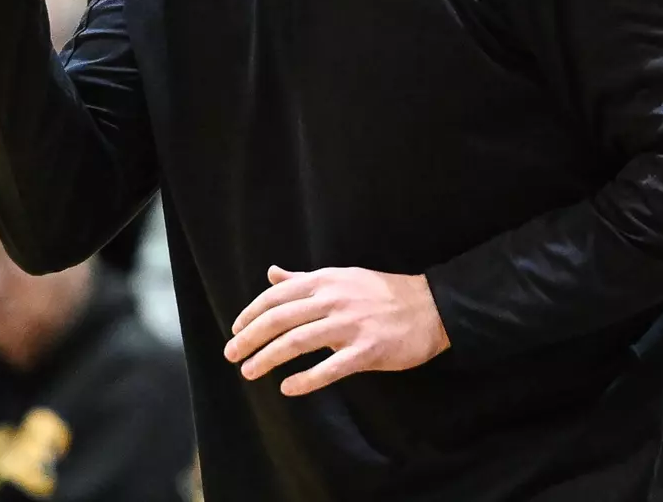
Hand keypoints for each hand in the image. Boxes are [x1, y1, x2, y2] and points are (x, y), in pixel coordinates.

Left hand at [225, 265, 449, 396]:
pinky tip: (287, 388)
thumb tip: (271, 274)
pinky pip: (330, 368)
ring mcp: (350, 325)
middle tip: (231, 355)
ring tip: (249, 372)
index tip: (235, 330)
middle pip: (279, 319)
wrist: (431, 307)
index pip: (276, 296)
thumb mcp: (341, 277)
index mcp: (324, 281)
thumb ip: (304, 279)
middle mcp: (333, 300)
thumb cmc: (382, 293)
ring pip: (297, 342)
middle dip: (249, 338)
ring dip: (267, 358)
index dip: (250, 314)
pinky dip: (305, 380)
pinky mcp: (367, 350)